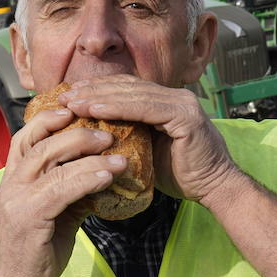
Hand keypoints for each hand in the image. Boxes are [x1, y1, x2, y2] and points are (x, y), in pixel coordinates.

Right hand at [0, 105, 130, 276]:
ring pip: (51, 161)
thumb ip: (70, 191)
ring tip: (117, 153)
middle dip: (76, 132)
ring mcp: (17, 199)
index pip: (25, 137)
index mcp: (12, 179)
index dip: (48, 119)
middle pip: (41, 142)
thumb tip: (101, 173)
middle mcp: (11, 184)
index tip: (75, 110)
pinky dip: (88, 178)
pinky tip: (109, 176)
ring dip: (88, 154)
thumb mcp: (55, 213)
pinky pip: (62, 188)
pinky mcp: (29, 216)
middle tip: (107, 133)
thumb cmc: (37, 251)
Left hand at [58, 75, 245, 204]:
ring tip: (72, 102)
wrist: (213, 188)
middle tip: (63, 96)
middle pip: (127, 87)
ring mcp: (182, 103)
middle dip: (92, 90)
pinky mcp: (185, 116)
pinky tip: (94, 110)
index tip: (69, 95)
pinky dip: (117, 108)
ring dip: (98, 97)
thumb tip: (93, 133)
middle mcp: (175, 96)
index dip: (97, 89)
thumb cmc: (179, 173)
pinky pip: (145, 108)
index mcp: (166, 101)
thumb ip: (128, 134)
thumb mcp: (146, 149)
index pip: (126, 88)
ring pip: (133, 95)